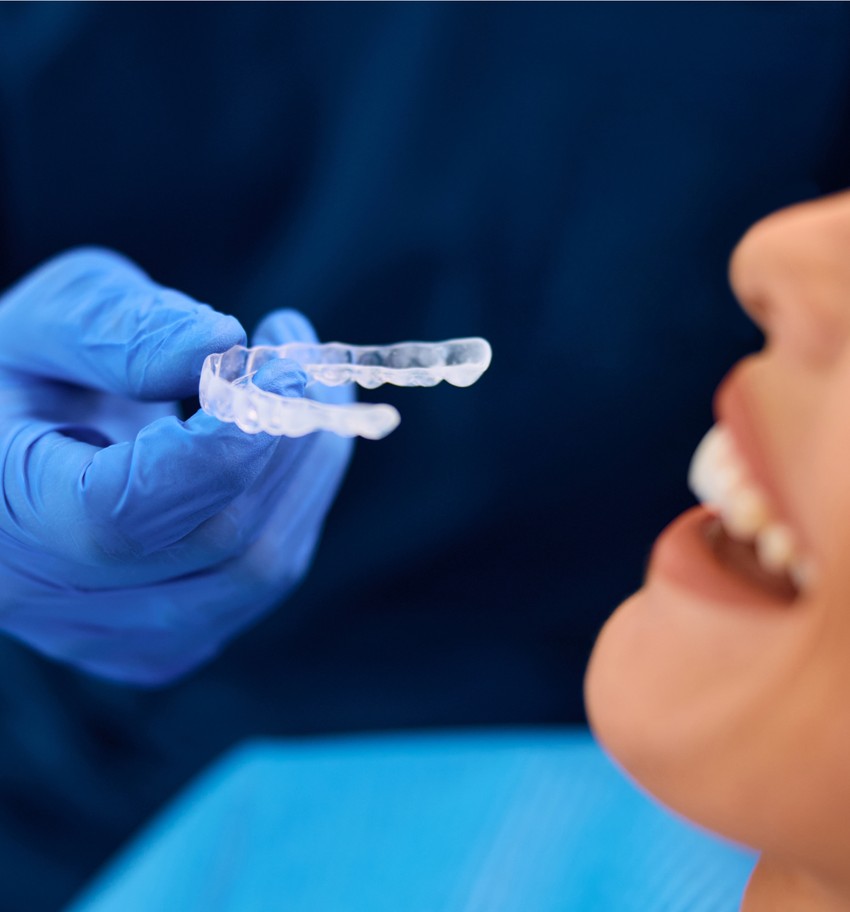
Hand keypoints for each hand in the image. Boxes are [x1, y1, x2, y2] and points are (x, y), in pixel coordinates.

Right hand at [0, 248, 352, 683]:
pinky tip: (278, 450)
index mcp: (2, 516)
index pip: (130, 510)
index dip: (227, 441)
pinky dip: (290, 510)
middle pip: (217, 540)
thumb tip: (223, 342)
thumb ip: (121, 330)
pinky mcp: (157, 644)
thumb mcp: (46, 323)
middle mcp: (49, 603)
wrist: (9, 447)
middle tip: (304, 357)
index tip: (283, 369)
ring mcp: (110, 637)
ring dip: (306, 474)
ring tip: (305, 392)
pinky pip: (255, 586)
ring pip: (256, 574)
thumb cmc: (19, 375)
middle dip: (288, 438)